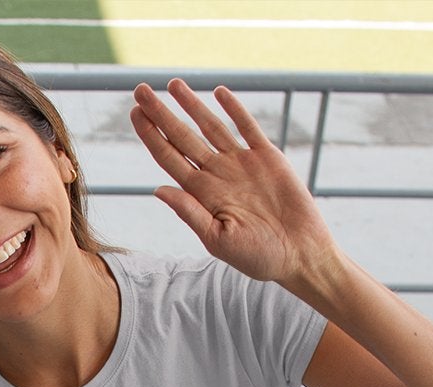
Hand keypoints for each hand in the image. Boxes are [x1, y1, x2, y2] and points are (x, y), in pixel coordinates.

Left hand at [130, 80, 338, 289]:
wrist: (299, 254)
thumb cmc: (257, 256)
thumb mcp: (217, 239)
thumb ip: (190, 212)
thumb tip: (158, 190)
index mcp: (201, 194)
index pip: (168, 158)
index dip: (151, 136)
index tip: (134, 114)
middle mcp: (217, 174)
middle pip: (182, 137)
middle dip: (161, 113)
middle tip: (141, 90)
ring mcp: (241, 163)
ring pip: (210, 126)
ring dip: (191, 105)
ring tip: (173, 84)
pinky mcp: (268, 157)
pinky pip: (247, 127)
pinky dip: (234, 109)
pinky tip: (218, 92)